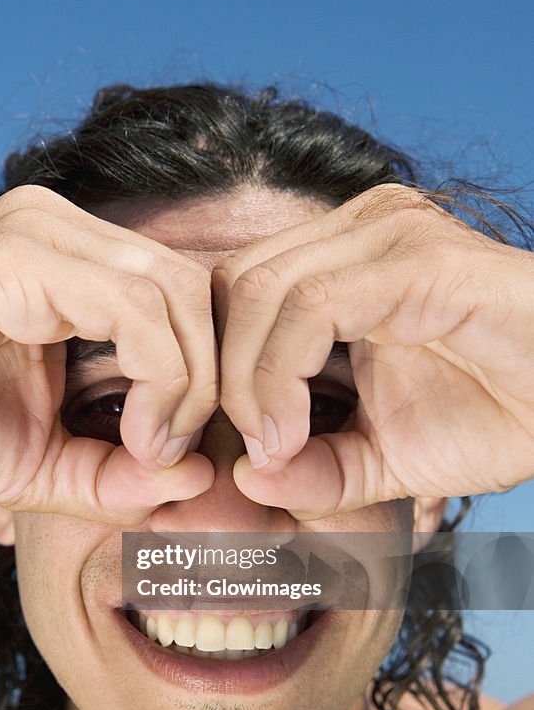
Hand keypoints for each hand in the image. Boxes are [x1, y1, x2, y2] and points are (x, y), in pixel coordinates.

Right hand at [0, 186, 215, 521]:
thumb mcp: (42, 467)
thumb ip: (119, 476)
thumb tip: (201, 478)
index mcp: (72, 262)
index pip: (184, 296)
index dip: (206, 374)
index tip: (175, 452)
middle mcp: (61, 233)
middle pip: (191, 288)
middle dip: (206, 379)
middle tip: (171, 451)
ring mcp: (37, 236)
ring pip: (173, 291)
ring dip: (186, 383)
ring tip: (150, 447)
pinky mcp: (12, 259)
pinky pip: (128, 305)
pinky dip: (157, 374)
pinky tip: (137, 429)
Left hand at [214, 185, 533, 518]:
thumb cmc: (494, 416)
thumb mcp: (383, 460)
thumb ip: (313, 470)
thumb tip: (246, 476)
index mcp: (343, 259)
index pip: (233, 292)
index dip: (215, 368)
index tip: (227, 442)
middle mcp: (358, 232)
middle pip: (234, 286)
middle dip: (221, 377)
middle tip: (246, 449)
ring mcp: (388, 236)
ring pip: (261, 291)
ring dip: (248, 382)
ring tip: (275, 448)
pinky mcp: (418, 259)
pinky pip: (315, 305)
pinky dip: (283, 373)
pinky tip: (293, 430)